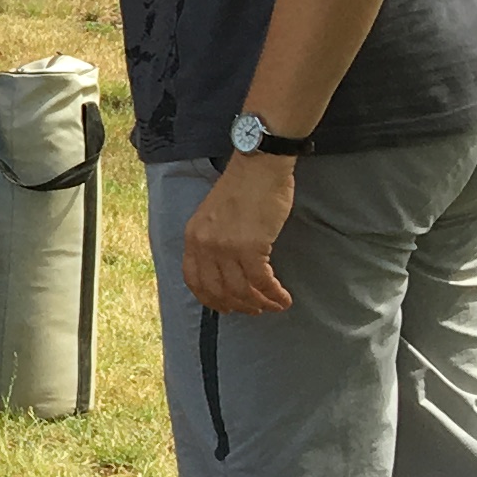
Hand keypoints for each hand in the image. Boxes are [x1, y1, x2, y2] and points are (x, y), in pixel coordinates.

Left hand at [183, 154, 299, 315]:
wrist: (259, 167)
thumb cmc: (242, 188)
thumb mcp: (213, 216)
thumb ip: (213, 241)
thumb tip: (224, 270)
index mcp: (193, 236)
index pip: (194, 280)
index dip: (210, 299)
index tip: (224, 307)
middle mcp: (205, 245)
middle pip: (217, 290)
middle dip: (238, 305)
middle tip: (254, 309)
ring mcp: (226, 248)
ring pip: (241, 290)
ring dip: (259, 303)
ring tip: (273, 305)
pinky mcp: (251, 247)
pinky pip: (262, 282)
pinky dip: (274, 294)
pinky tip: (283, 298)